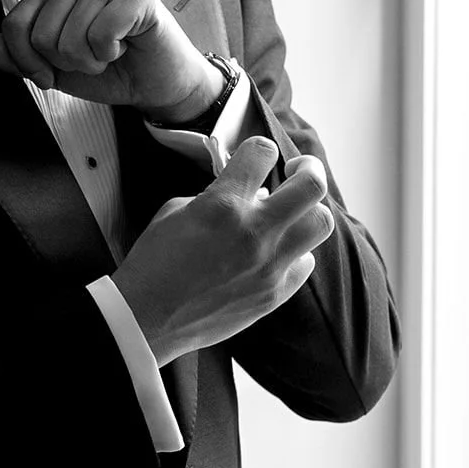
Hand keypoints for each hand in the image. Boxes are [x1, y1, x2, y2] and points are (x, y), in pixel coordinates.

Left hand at [0, 0, 220, 118]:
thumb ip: (17, 58)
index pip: (14, 25)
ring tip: (109, 54)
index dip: (28, 63)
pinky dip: (110, 52)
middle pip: (41, 34)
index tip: (51, 74)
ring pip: (70, 36)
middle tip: (91, 60)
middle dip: (65, 63)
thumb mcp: (54, 70)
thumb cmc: (110, 71)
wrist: (156, 85)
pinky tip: (125, 47)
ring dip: (90, 61)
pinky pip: (101, 32)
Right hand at [111, 138, 336, 366]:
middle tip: (300, 169)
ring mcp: (269, 266)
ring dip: (309, 211)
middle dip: (309, 168)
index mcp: (223, 204)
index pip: (264, 152)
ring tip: (295, 212)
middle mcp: (254, 232)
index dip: (261, 148)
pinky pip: (305, 263)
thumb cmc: (153, 261)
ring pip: (321, 223)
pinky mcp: (274, 294)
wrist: (147, 318)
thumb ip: (217, 195)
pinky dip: (296, 252)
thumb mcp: (175, 211)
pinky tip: (279, 251)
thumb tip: (251, 193)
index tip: (259, 156)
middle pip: (311, 185)